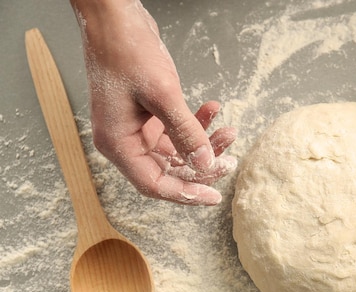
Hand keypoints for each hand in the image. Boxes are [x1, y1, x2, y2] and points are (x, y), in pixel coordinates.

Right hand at [72, 0, 235, 204]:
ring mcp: (135, 128)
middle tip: (230, 160)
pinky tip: (212, 109)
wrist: (114, 18)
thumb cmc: (125, 51)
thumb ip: (186, 132)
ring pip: (176, 150)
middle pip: (168, 170)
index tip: (213, 196)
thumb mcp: (162, 95)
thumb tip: (205, 163)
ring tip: (229, 131)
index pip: (154, 184)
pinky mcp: (146, 115)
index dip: (185, 193)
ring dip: (204, 142)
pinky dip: (196, 123)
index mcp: (118, 143)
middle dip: (201, 165)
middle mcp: (125, 141)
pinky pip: (175, 130)